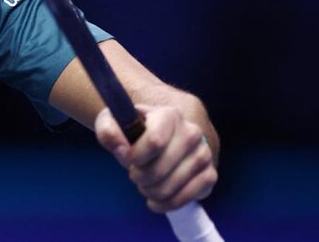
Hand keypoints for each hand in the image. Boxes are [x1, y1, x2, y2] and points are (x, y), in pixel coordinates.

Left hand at [95, 104, 216, 212]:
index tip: (125, 157)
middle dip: (140, 177)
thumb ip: (108, 131)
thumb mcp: (112, 123)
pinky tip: (156, 200)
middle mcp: (192, 132)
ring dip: (152, 191)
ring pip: (173, 184)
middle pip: (161, 167)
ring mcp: (204, 153)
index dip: (135, 156)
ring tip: (144, 185)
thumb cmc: (131, 130)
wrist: (155, 137)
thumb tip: (120, 148)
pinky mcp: (210, 173)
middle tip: (134, 174)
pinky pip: (189, 196)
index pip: (154, 141)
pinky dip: (169, 203)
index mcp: (169, 115)